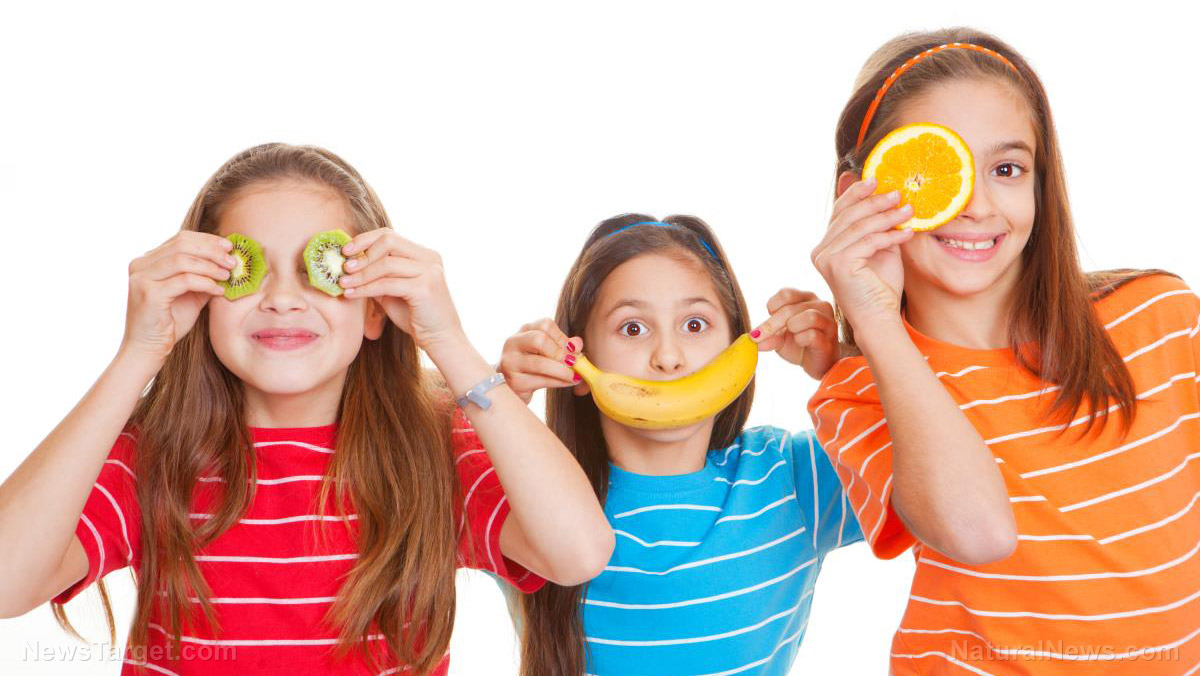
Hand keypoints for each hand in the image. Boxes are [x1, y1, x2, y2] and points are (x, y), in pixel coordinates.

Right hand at [121, 231, 234, 363]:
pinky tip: (218, 290)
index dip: (207, 240)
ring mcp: (141, 278)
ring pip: (183, 260)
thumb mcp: (191, 294)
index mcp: (148, 260)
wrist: (148, 349)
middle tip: (232, 260)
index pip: (181, 239)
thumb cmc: (170, 322)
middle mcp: (141, 265)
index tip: (229, 246)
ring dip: (210, 266)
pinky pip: (184, 281)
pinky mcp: (148, 293)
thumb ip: (204, 276)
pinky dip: (205, 283)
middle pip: (182, 244)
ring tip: (228, 275)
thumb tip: (229, 262)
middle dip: (212, 250)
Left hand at [338, 229, 464, 351]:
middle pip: (389, 241)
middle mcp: (430, 258)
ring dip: (361, 273)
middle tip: (344, 266)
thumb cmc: (416, 316)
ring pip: (386, 263)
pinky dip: (366, 288)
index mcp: (424, 254)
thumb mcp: (393, 290)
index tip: (345, 251)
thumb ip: (378, 275)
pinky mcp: (425, 288)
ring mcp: (430, 272)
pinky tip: (351, 294)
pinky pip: (387, 283)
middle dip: (363, 252)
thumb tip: (348, 264)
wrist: (441, 339)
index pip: (390, 235)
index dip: (365, 240)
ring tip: (343, 282)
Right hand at [498, 319, 581, 403]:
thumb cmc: (533, 368)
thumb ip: (563, 346)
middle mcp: (513, 343)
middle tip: (575, 363)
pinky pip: (539, 381)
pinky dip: (558, 382)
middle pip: (539, 339)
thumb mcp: (547, 353)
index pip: (544, 324)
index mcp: (523, 331)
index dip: (562, 337)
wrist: (512, 388)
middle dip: (561, 353)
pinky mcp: (513, 381)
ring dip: (563, 371)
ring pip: (540, 363)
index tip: (574, 350)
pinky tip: (567, 383)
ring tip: (575, 376)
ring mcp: (510, 362)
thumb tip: (578, 343)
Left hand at [751, 288, 838, 379]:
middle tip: (759, 336)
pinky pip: (813, 335)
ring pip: (809, 316)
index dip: (773, 307)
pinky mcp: (830, 338)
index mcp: (806, 298)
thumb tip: (753, 338)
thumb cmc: (799, 345)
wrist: (818, 363)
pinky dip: (801, 339)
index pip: (786, 294)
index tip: (769, 319)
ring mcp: (828, 321)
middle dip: (772, 324)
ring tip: (792, 335)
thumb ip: (768, 336)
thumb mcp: (779, 338)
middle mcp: (820, 305)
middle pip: (791, 307)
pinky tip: (801, 343)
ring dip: (792, 327)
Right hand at [810, 178, 913, 331]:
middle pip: (848, 216)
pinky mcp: (838, 265)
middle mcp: (820, 251)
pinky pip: (867, 241)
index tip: (877, 179)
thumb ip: (877, 226)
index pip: (840, 212)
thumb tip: (887, 195)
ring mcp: (826, 258)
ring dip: (887, 216)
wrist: (879, 318)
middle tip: (899, 193)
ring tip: (909, 210)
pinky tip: (908, 233)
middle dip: (875, 201)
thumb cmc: (880, 287)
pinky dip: (890, 235)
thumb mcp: (880, 248)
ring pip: (859, 227)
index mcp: (826, 246)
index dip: (857, 193)